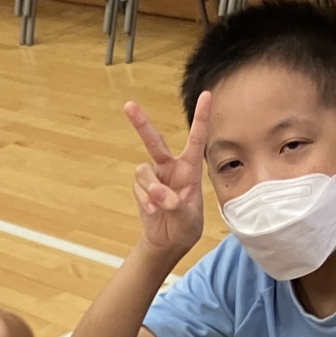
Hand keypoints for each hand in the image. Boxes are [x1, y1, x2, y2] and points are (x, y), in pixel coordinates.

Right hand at [125, 91, 210, 258]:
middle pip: (154, 141)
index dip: (201, 117)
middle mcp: (171, 167)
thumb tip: (155, 191)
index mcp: (190, 168)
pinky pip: (137, 188)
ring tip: (158, 206)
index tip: (206, 95)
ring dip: (149, 189)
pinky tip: (152, 211)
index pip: (196, 139)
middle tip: (128, 105)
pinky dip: (144, 200)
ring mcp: (154, 177)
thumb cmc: (186, 225)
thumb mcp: (187, 217)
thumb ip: (174, 203)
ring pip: (143, 171)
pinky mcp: (141, 188)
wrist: (169, 241)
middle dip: (141, 123)